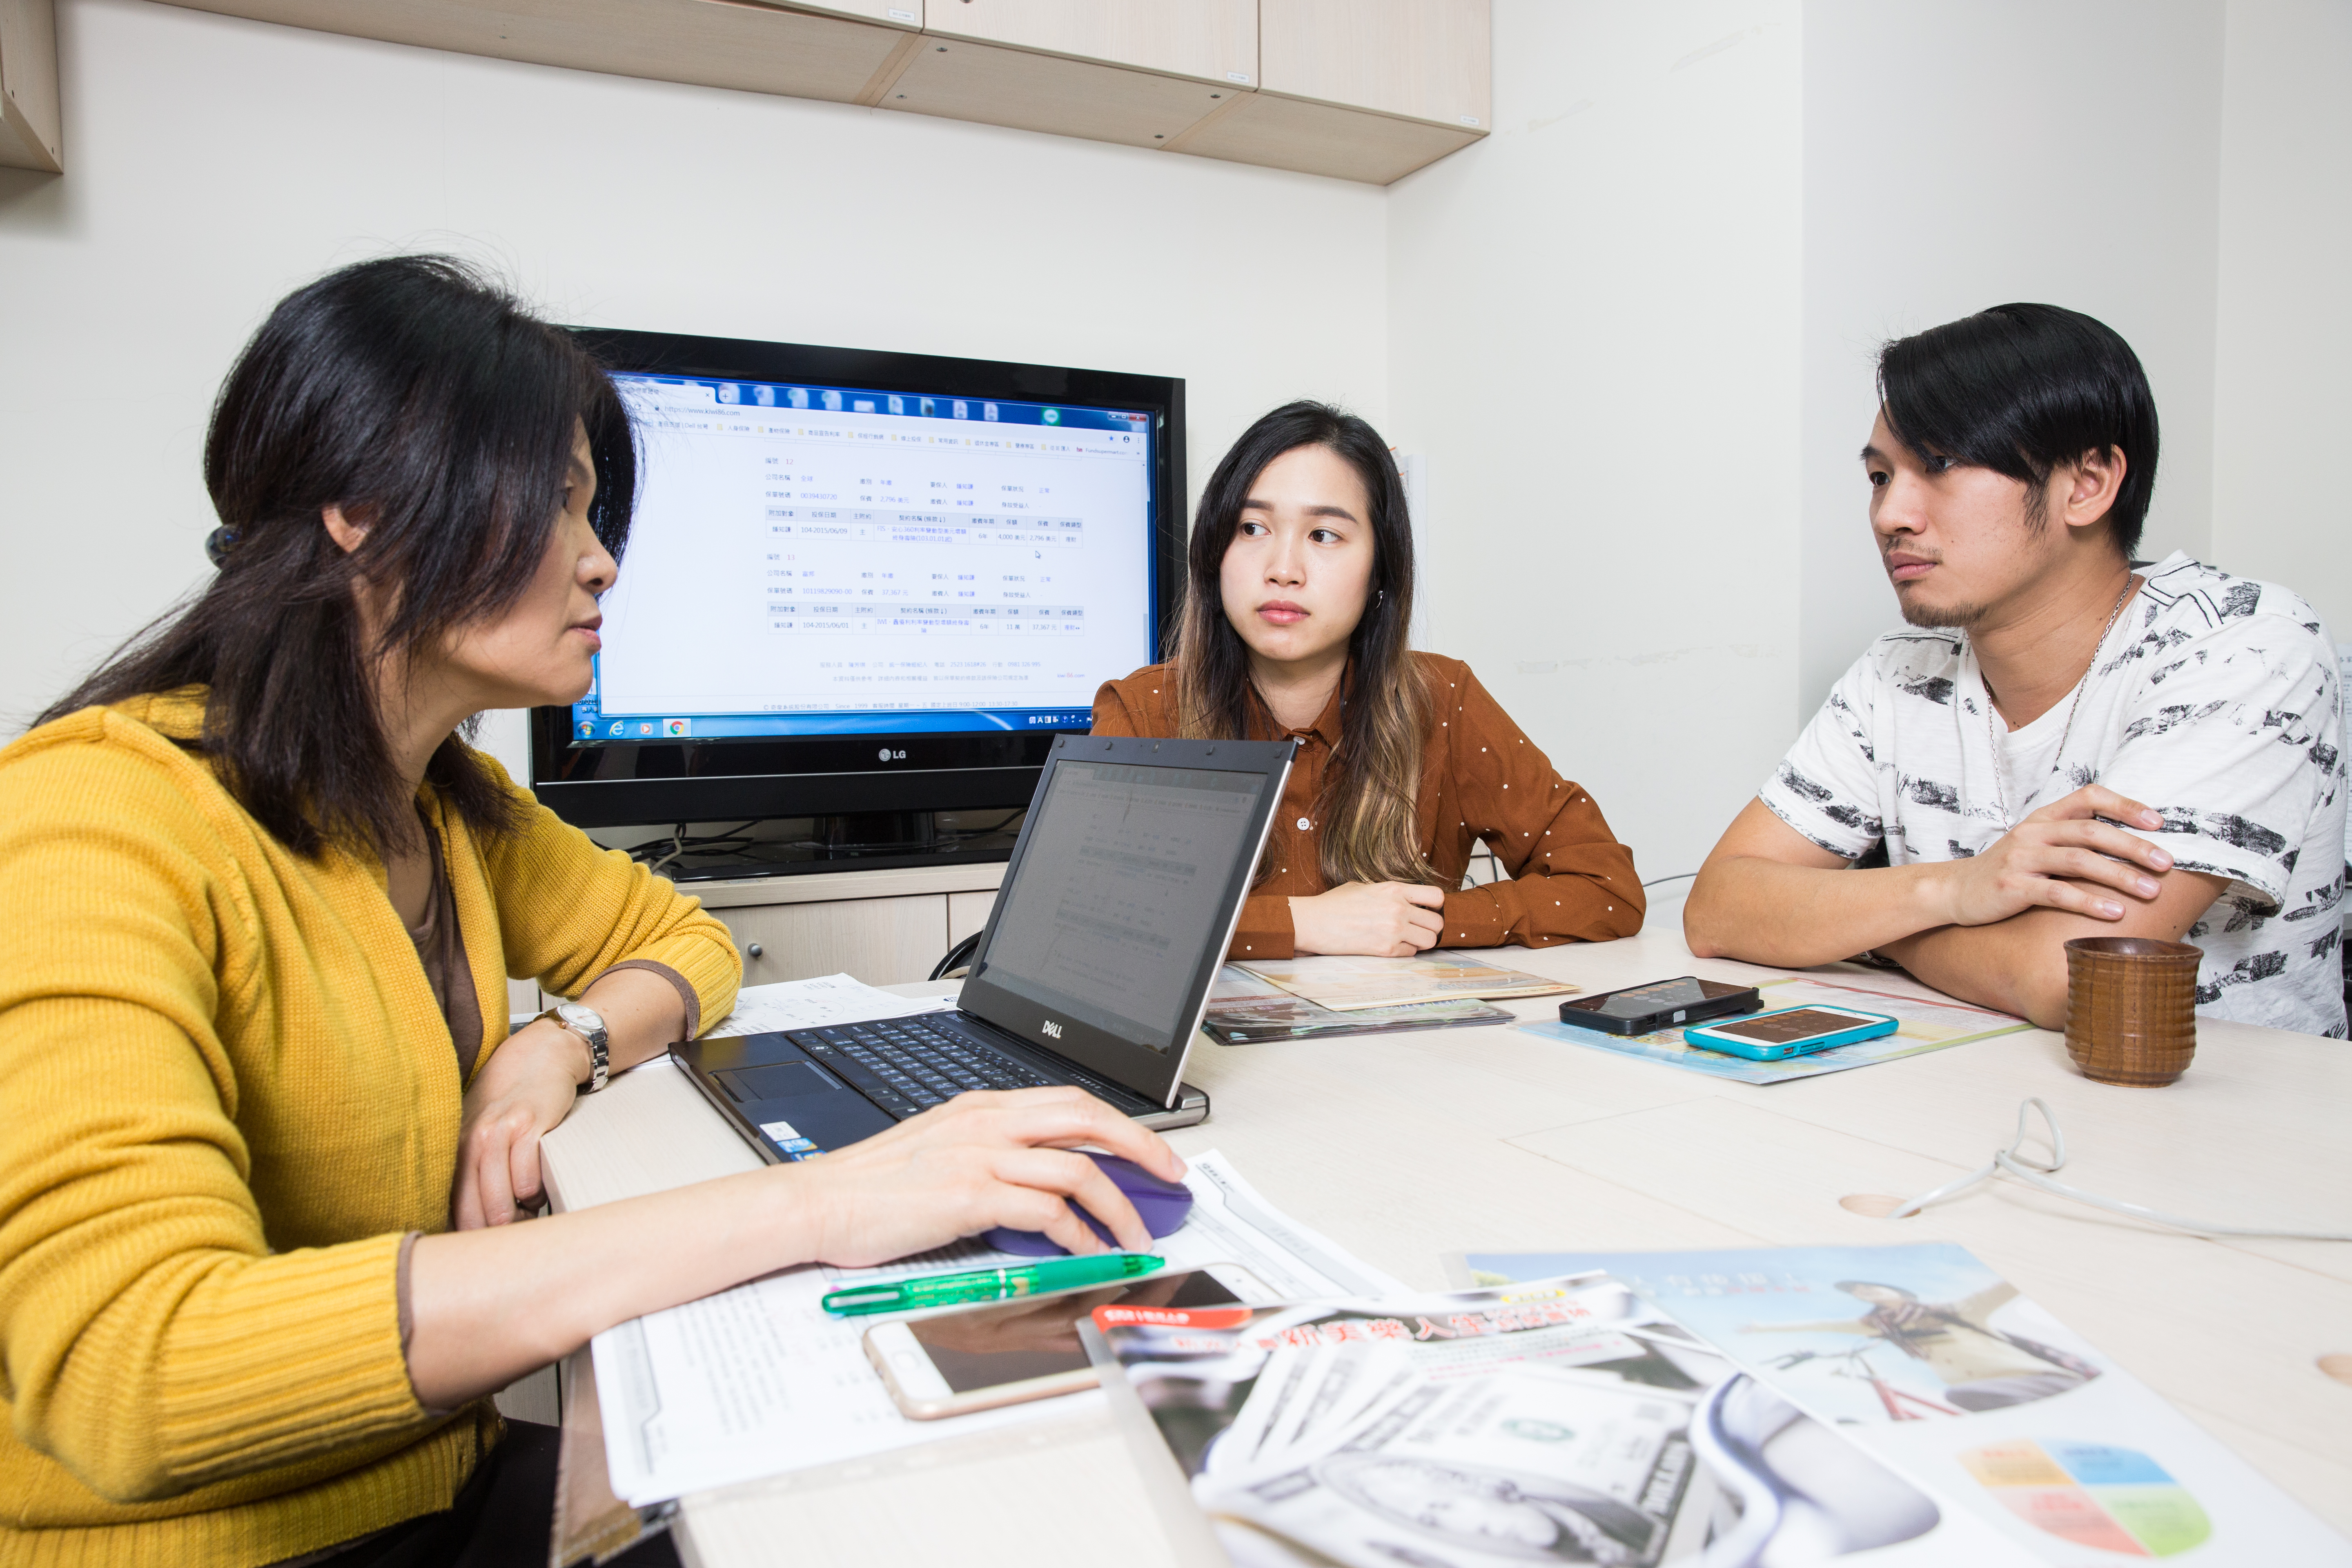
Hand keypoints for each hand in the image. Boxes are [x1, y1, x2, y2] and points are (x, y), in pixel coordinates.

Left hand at [451, 1021, 587, 1230]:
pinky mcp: (528, 1126)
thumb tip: (469, 1221)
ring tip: (527, 1209)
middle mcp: (471, 1142)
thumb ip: (472, 1171)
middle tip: (511, 1231)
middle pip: (475, 1213)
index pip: (452, 1209)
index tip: (483, 1248)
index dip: (469, 1236)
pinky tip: (538, 1184)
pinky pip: (527, 1180)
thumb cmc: (511, 1101)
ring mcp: (498, 1133)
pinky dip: (535, 1192)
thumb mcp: (481, 1133)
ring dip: (518, 1215)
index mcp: (456, 1149)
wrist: (541, 1058)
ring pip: (500, 1202)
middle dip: (495, 1233)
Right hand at [786, 1087, 1185, 1266]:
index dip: (1121, 1124)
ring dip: (1118, 1205)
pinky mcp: (970, 1196)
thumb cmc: (874, 1186)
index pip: (1070, 1101)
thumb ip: (992, 1153)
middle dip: (1143, 1148)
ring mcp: (979, 1156)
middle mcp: (987, 1122)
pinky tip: (1085, 1250)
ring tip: (1134, 1234)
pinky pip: (1045, 1211)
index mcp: (983, 1107)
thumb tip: (1042, 1180)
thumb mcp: (940, 1150)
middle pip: (1088, 1118)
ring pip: (1077, 1167)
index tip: (1149, 1152)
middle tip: (1171, 1178)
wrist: (820, 1202)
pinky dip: (1076, 1234)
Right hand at [1290, 881, 1446, 955]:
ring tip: (1407, 939)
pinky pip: (1410, 953)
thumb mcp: (1365, 886)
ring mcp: (1393, 931)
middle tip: (1418, 928)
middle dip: (1430, 927)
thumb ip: (1389, 892)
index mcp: (1394, 889)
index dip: (1436, 905)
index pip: (1436, 897)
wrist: (1314, 922)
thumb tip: (1406, 898)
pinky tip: (1390, 945)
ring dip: (1421, 941)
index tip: (1428, 909)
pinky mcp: (1385, 950)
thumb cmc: (1335, 904)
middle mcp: (1398, 909)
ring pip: (1429, 941)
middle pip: (1437, 923)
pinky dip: (1404, 951)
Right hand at [1931, 785, 2173, 926]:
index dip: (2126, 806)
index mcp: (2043, 817)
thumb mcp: (2038, 846)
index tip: (2158, 823)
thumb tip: (2132, 847)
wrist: (1955, 891)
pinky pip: (2057, 893)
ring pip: (2079, 860)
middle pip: (2092, 831)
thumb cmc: (2009, 871)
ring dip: (2120, 876)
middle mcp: (2033, 832)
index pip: (2088, 797)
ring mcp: (2021, 858)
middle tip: (2167, 863)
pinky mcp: (2012, 887)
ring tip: (2151, 891)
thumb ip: (2073, 840)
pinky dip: (2090, 902)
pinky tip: (2115, 913)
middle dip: (2134, 847)